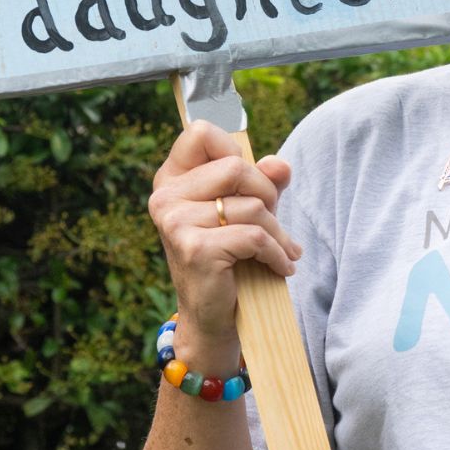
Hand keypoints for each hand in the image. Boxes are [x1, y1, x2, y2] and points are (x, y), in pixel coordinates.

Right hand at [148, 122, 300, 347]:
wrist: (213, 317)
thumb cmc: (230, 256)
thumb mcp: (248, 211)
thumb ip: (264, 181)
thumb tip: (280, 163)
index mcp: (171, 180)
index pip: (200, 133)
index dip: (234, 149)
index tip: (250, 178)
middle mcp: (166, 197)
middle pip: (236, 167)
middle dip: (267, 193)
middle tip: (273, 219)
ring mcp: (176, 223)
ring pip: (251, 205)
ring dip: (278, 231)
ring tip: (283, 250)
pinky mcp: (195, 249)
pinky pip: (254, 236)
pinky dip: (277, 253)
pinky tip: (282, 266)